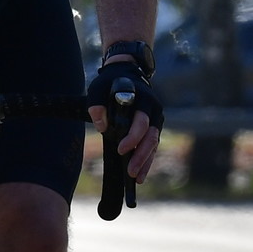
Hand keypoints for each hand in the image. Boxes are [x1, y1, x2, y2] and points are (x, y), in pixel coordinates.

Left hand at [88, 50, 164, 182]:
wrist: (125, 73)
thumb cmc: (110, 83)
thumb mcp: (98, 89)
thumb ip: (97, 105)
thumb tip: (102, 125)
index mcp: (143, 100)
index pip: (141, 122)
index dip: (133, 137)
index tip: (121, 149)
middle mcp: (153, 110)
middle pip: (151, 137)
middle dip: (141, 156)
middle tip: (129, 172)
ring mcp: (155, 120)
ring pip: (153, 144)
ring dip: (145, 162)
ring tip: (135, 178)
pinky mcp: (153, 127)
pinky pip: (152, 146)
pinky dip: (147, 160)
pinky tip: (140, 174)